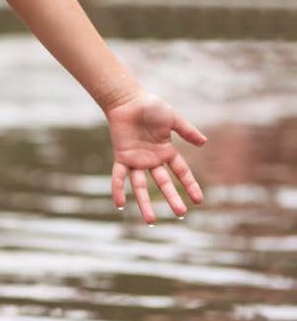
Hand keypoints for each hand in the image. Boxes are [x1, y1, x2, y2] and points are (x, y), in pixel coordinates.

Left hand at [104, 90, 206, 224]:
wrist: (127, 99)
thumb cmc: (150, 106)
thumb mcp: (173, 119)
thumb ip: (187, 131)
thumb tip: (204, 143)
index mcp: (166, 151)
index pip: (181, 172)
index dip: (190, 185)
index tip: (199, 201)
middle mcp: (152, 159)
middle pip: (163, 183)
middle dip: (171, 198)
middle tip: (180, 214)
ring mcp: (136, 160)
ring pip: (141, 186)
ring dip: (145, 202)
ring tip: (151, 221)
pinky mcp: (121, 156)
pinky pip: (118, 176)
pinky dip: (117, 189)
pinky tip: (119, 204)